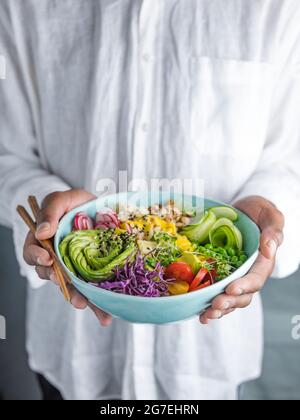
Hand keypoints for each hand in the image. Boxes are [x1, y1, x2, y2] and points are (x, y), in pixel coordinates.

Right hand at [23, 189, 111, 326]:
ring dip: (81, 300)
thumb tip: (41, 232)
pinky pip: (90, 290)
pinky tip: (106, 315)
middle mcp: (56, 257)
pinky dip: (98, 304)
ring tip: (94, 309)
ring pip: (72, 287)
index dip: (37, 257)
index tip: (48, 258)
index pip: (32, 253)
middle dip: (63, 287)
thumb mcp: (62, 199)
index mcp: (43, 241)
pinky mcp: (89, 273)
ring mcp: (73, 267)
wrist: (98, 206)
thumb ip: (50, 210)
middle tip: (75, 296)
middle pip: (52, 276)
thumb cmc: (75, 202)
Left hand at [200, 196, 283, 323]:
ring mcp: (235, 276)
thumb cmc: (258, 211)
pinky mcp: (221, 275)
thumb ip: (273, 230)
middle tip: (215, 305)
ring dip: (219, 309)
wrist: (243, 210)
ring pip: (230, 299)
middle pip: (243, 294)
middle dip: (229, 302)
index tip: (231, 288)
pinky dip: (208, 305)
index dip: (245, 286)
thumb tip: (269, 248)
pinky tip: (199, 314)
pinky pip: (217, 293)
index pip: (256, 278)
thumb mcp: (269, 214)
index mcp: (263, 261)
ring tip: (206, 314)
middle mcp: (249, 272)